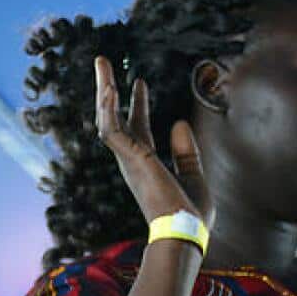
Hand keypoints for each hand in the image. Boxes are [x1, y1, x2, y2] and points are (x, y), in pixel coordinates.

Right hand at [94, 56, 213, 226]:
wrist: (186, 233)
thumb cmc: (190, 214)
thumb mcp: (194, 176)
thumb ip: (185, 151)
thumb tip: (178, 123)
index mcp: (146, 165)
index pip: (137, 128)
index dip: (137, 104)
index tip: (140, 82)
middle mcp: (132, 160)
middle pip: (115, 118)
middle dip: (109, 90)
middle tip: (104, 63)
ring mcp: (128, 159)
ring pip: (107, 119)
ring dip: (104, 90)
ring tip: (102, 63)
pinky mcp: (131, 158)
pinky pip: (111, 128)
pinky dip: (108, 107)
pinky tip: (109, 87)